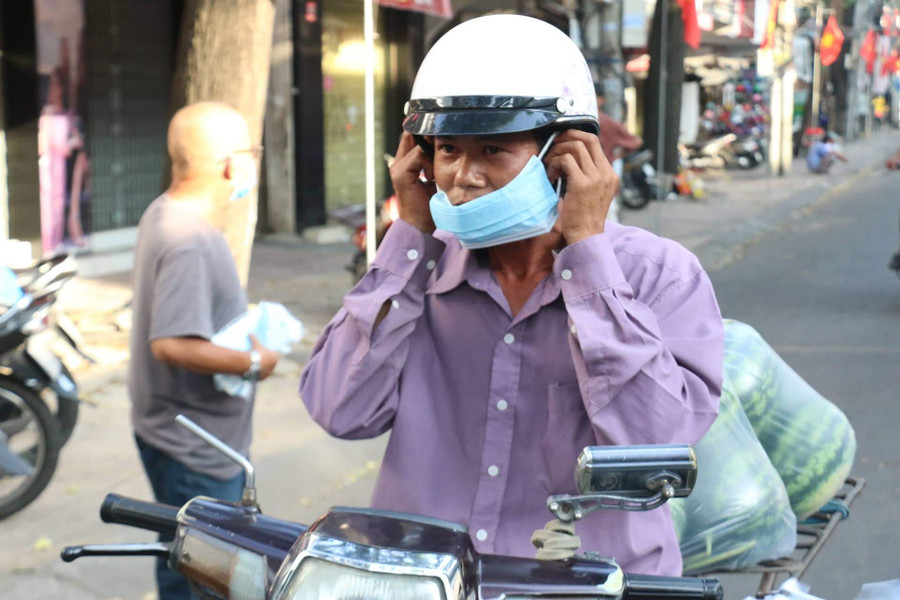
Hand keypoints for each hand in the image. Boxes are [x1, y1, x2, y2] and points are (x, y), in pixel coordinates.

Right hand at [250, 334, 279, 380]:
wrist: (250, 363)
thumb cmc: (255, 352)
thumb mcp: (255, 344)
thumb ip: (254, 338)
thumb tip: (250, 332)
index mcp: (275, 357)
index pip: (275, 355)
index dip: (270, 354)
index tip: (264, 354)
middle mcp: (274, 365)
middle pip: (271, 363)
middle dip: (267, 362)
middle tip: (259, 359)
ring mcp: (269, 372)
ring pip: (267, 370)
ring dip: (263, 368)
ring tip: (256, 366)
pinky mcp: (263, 378)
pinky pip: (262, 376)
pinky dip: (259, 374)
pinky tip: (254, 372)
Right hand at [389, 132, 436, 233]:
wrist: (420, 225)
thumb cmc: (429, 206)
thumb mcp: (433, 180)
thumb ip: (432, 165)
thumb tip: (444, 149)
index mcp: (405, 165)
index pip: (411, 137)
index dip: (425, 133)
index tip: (440, 136)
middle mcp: (398, 163)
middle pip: (410, 135)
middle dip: (427, 135)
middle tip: (441, 141)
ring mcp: (397, 168)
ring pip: (415, 143)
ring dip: (430, 151)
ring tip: (434, 169)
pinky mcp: (401, 174)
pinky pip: (418, 155)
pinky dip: (428, 162)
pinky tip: (432, 176)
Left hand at [543, 129, 617, 244]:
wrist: (586, 236)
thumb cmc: (584, 217)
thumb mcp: (593, 192)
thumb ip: (589, 175)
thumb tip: (570, 156)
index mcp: (610, 174)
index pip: (595, 142)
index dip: (577, 136)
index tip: (563, 142)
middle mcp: (606, 173)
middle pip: (588, 139)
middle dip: (567, 137)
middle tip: (553, 146)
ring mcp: (595, 178)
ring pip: (575, 147)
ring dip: (558, 152)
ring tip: (551, 166)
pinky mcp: (581, 184)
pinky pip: (565, 160)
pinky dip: (554, 164)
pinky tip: (551, 176)